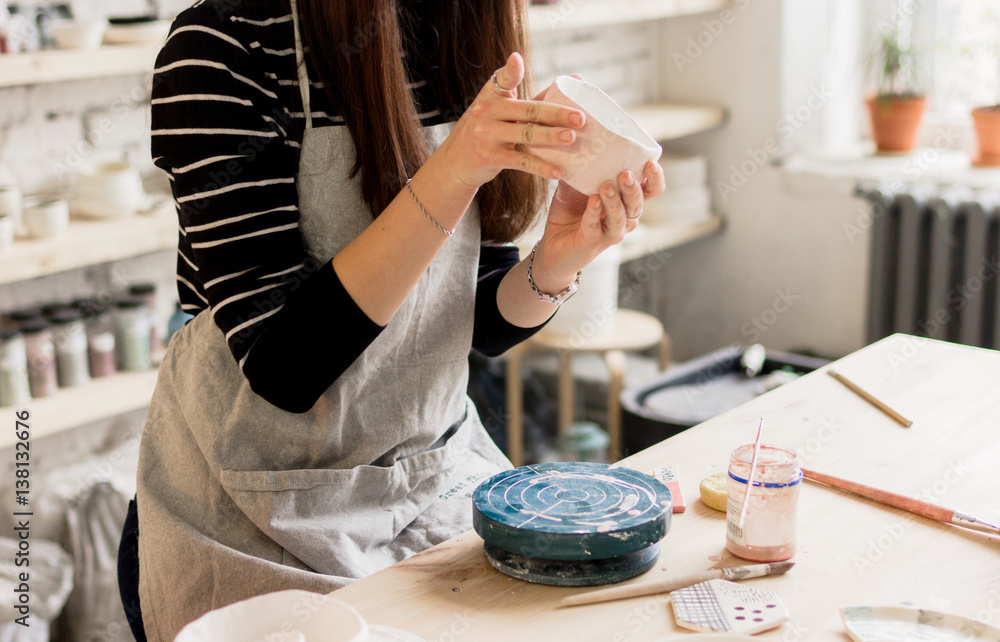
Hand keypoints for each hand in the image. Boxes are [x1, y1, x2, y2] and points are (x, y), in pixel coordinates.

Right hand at [433, 52, 585, 188]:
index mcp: (492, 95)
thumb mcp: (501, 110)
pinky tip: (558, 171)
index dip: (511, 70)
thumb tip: (578, 79)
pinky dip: (541, 167)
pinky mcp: (490, 157)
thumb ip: (535, 98)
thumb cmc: (489, 130)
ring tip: (571, 139)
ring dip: (550, 137)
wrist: (457, 161)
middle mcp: (487, 112)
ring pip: (526, 135)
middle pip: (528, 111)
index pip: (503, 79)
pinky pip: (521, 161)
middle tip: (580, 118)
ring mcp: (487, 135)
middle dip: (555, 114)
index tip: (516, 59)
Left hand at [529, 160, 665, 292]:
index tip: (651, 163)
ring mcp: (611, 232)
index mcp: (626, 201)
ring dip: (615, 201)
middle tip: (625, 173)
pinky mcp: (593, 242)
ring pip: (622, 218)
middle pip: (639, 203)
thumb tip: (583, 137)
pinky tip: (592, 202)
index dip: (656, 178)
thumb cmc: (570, 211)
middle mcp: (625, 218)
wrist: (553, 244)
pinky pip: (596, 227)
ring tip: (606, 186)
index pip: (651, 190)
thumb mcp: (578, 183)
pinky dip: (594, 214)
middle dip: (634, 188)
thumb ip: (585, 166)